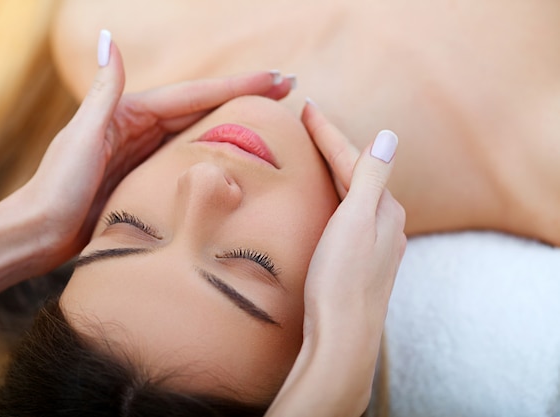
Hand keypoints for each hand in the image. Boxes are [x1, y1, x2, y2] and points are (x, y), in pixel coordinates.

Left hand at [18, 32, 293, 271]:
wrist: (40, 233)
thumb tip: (110, 38)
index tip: (279, 78)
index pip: (196, 94)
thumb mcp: (82, 136)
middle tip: (289, 89)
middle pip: (204, 107)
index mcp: (131, 112)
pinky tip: (235, 153)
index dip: (239, 85)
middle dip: (246, 96)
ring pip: (200, 132)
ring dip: (235, 121)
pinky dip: (214, 151)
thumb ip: (104, 91)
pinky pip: (188, 159)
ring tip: (273, 116)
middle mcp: (141, 127)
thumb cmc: (57, 187)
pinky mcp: (146, 177)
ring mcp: (145, 153)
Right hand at [272, 102, 405, 414]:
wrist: (342, 336)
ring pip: (353, 195)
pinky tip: (329, 200)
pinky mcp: (361, 261)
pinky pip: (348, 214)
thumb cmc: (343, 279)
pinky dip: (336, 196)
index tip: (307, 107)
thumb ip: (371, 178)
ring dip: (335, 170)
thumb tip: (389, 136)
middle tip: (309, 120)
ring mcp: (375, 243)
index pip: (353, 159)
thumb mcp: (356, 222)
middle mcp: (386, 223)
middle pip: (355, 173)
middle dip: (332, 146)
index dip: (328, 132)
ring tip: (318, 151)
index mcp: (385, 209)